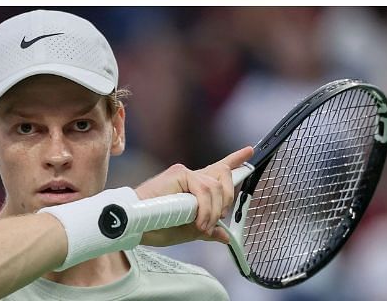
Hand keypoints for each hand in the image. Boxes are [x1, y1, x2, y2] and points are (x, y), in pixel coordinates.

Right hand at [134, 146, 253, 246]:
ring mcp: (185, 173)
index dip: (236, 160)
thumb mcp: (190, 231)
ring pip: (216, 187)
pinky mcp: (179, 173)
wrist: (137, 223)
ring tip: (202, 225)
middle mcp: (191, 177)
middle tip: (217, 217)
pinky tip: (197, 219)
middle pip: (224, 177)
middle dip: (227, 199)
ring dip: (213, 211)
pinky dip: (205, 208)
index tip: (250, 151)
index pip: (219, 170)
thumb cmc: (157, 226)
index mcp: (195, 188)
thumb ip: (208, 230)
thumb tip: (224, 236)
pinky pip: (204, 189)